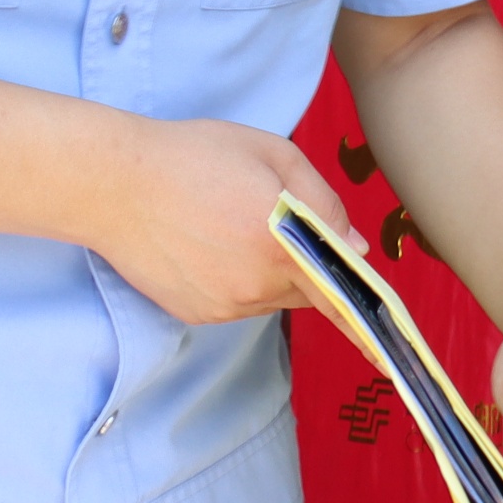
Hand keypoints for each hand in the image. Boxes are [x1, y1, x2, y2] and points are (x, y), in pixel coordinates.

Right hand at [91, 117, 355, 326]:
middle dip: (311, 266)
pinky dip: (243, 283)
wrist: (113, 183)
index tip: (389, 347)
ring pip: (275, 299)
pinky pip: (242, 305)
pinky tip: (216, 246)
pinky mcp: (197, 313)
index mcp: (282, 240)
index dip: (366, 314)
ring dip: (276, 275)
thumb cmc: (196, 155)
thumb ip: (323, 200)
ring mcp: (224, 304)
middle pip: (310, 291)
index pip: (340, 290)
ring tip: (240, 228)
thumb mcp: (273, 155)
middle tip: (281, 226)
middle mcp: (256, 283)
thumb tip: (355, 247)